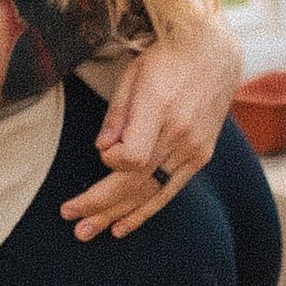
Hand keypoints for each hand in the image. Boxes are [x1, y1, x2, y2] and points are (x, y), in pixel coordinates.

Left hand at [61, 13, 242, 238]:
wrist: (214, 52)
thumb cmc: (166, 59)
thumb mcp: (134, 74)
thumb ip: (117, 114)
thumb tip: (101, 151)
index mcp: (160, 108)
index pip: (132, 157)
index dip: (111, 162)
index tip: (103, 154)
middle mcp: (180, 133)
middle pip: (136, 181)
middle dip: (99, 204)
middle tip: (71, 220)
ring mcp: (193, 148)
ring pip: (151, 192)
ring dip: (117, 215)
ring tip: (87, 232)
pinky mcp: (201, 155)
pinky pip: (170, 190)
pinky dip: (146, 210)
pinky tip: (123, 227)